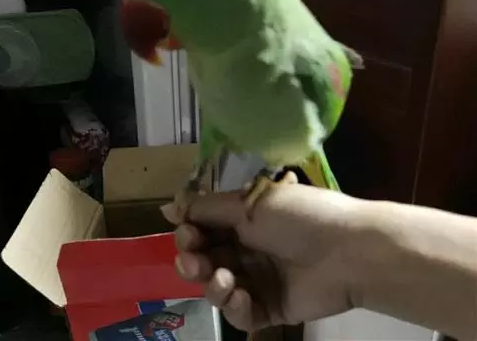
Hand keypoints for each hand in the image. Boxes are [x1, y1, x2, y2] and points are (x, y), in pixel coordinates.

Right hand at [161, 173, 367, 331]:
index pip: (204, 228)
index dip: (190, 234)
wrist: (347, 250)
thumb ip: (206, 208)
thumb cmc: (297, 217)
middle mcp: (248, 247)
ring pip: (218, 287)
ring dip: (213, 284)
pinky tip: (241, 296)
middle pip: (206, 259)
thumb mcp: (250, 203)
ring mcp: (259, 278)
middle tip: (195, 261)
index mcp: (244, 219)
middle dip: (194, 261)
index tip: (187, 235)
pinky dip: (235, 307)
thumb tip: (169, 206)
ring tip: (224, 279)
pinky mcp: (270, 307)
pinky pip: (241, 312)